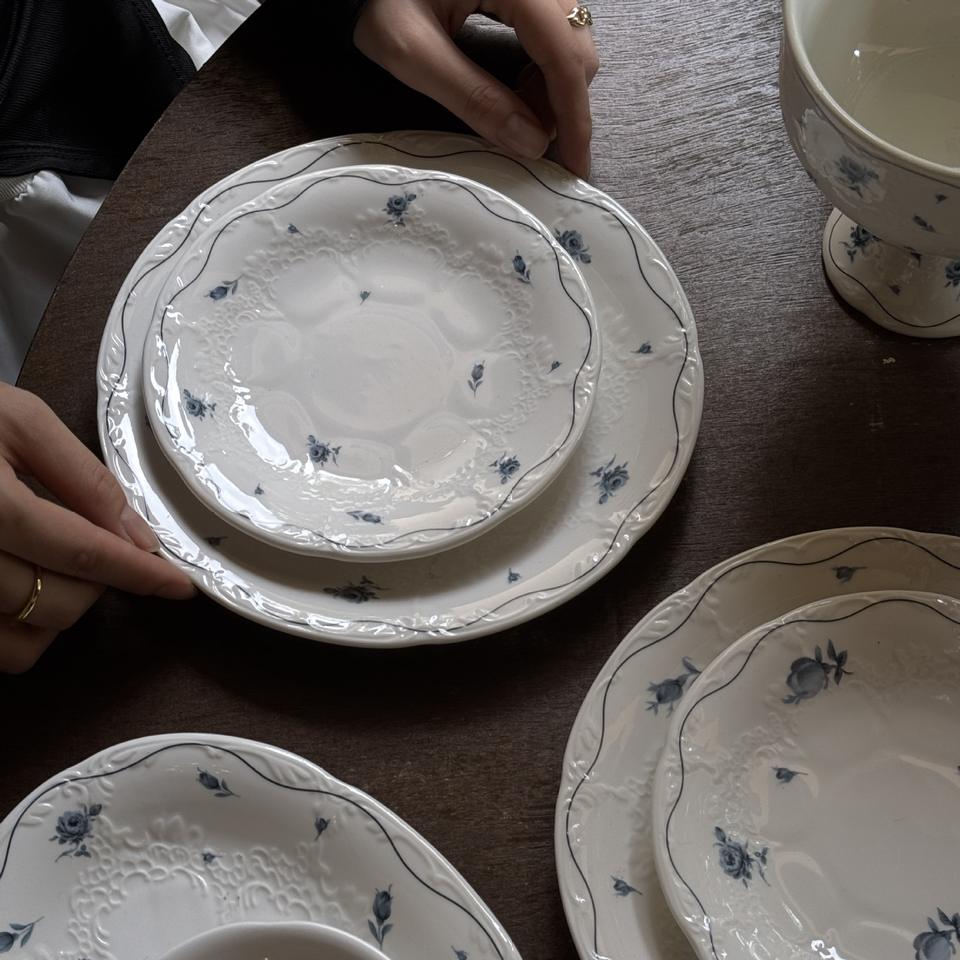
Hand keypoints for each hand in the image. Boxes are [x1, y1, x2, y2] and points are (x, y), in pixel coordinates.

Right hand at [0, 384, 193, 672]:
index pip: (81, 553)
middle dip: (98, 583)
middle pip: (57, 603)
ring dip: (59, 613)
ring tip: (54, 566)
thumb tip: (137, 534)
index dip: (139, 574)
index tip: (179, 587)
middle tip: (95, 543)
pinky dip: (21, 632)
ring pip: (24, 644)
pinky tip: (23, 589)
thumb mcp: (18, 420)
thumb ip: (83, 477)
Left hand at [354, 0, 598, 177]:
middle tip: (530, 142)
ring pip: (572, 40)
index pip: (564, 55)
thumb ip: (472, 98)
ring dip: (554, 88)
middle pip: (577, 47)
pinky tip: (517, 88)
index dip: (573, 117)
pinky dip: (544, 68)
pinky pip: (555, 30)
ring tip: (517, 115)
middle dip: (561, 104)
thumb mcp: (414, 54)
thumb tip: (532, 143)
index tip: (574, 167)